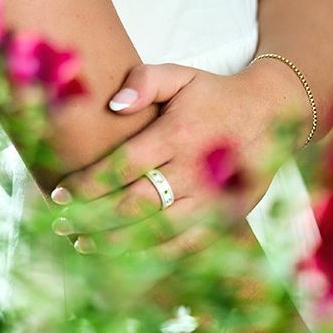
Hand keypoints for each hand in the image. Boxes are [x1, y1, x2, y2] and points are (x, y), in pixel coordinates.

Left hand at [49, 60, 292, 260]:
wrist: (273, 115)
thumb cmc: (214, 94)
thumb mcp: (180, 75)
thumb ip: (144, 80)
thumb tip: (113, 105)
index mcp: (178, 134)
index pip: (122, 166)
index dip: (88, 184)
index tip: (59, 193)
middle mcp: (194, 171)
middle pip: (133, 205)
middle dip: (91, 218)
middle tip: (59, 224)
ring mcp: (211, 201)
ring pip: (156, 232)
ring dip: (115, 242)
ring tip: (82, 244)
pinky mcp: (225, 220)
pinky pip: (184, 246)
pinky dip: (151, 256)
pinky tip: (123, 257)